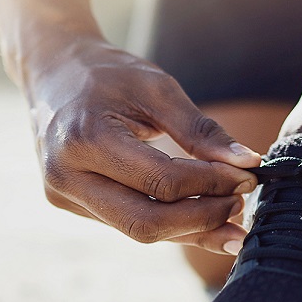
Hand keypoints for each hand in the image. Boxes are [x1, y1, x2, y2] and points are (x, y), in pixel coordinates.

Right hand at [27, 36, 261, 252]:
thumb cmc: (107, 73)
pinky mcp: (70, 204)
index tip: (247, 175)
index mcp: (85, 139)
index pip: (161, 181)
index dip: (211, 184)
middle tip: (240, 202)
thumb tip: (249, 164)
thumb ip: (201, 129)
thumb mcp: (157, 88)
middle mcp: (66, 176)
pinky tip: (203, 219)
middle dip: (202, 218)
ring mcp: (63, 195)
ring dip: (190, 229)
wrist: (51, 70)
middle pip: (147, 222)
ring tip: (232, 217)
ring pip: (139, 230)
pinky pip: (128, 223)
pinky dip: (169, 224)